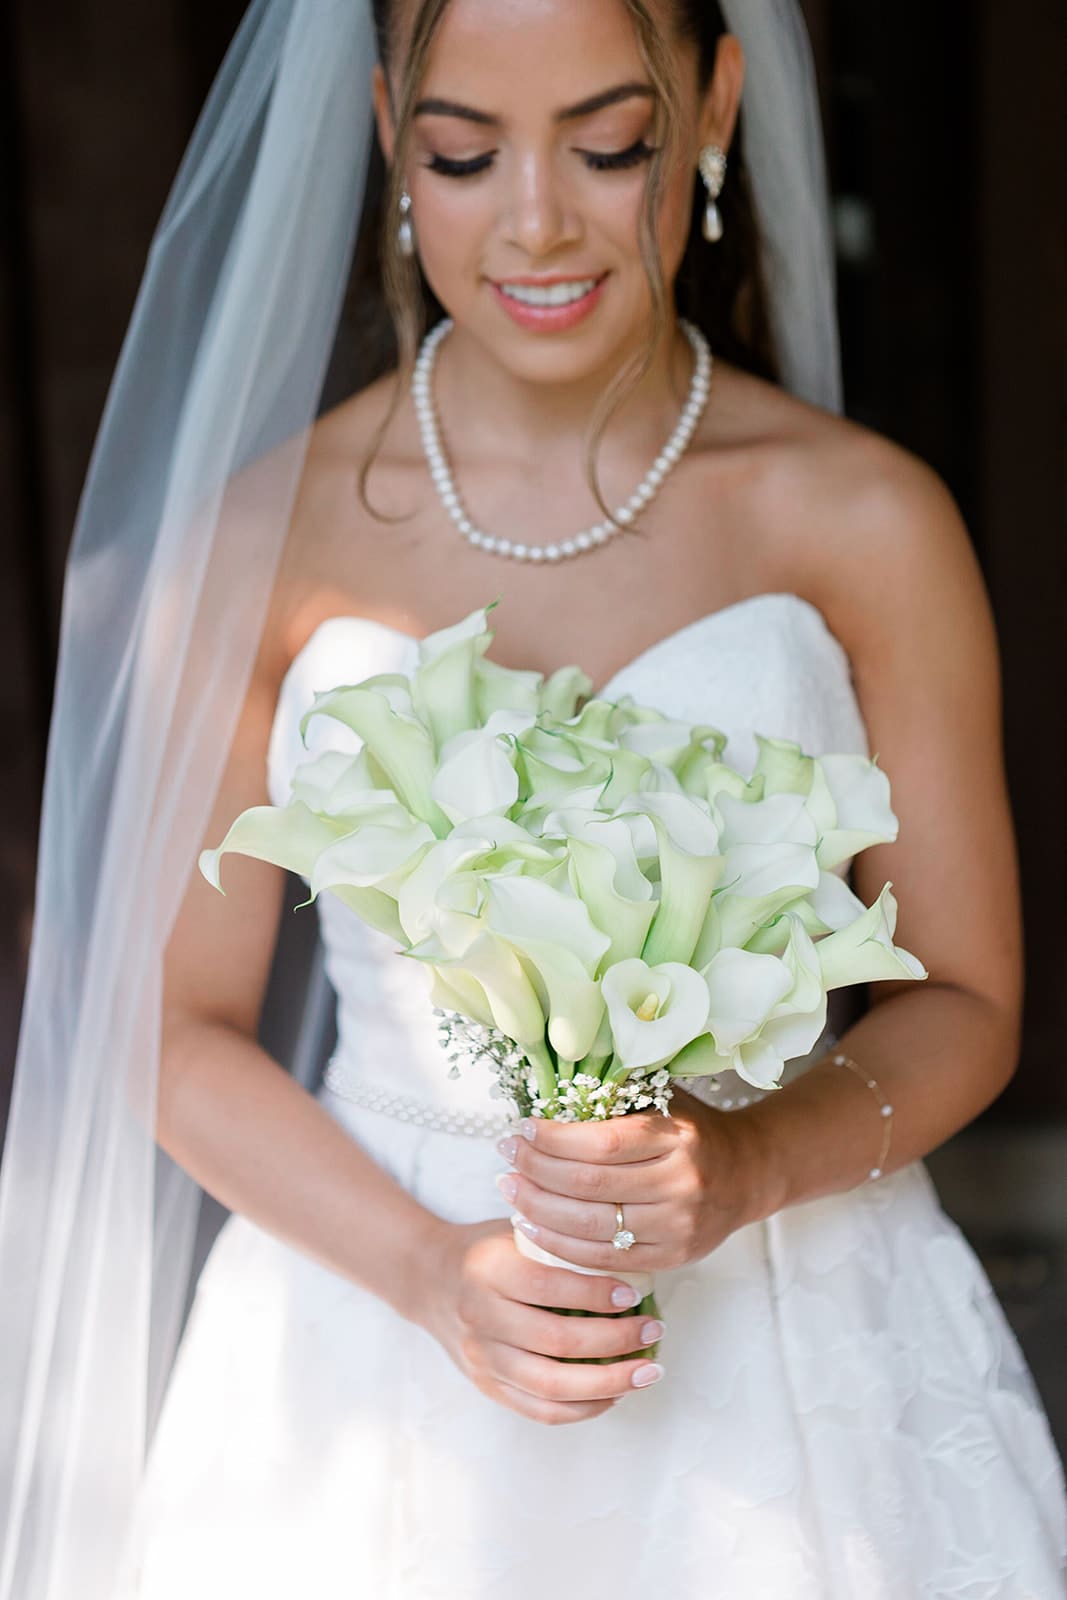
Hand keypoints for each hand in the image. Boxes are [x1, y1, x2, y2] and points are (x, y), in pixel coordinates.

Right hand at [414, 1217, 665, 1425]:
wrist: (429, 1279)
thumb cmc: (487, 1249)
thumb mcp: (513, 1228)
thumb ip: (558, 1239)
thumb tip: (629, 1247)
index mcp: (487, 1269)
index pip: (548, 1286)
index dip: (597, 1293)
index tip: (635, 1294)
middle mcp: (479, 1315)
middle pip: (556, 1341)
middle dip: (615, 1341)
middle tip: (654, 1330)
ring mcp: (481, 1357)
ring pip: (551, 1386)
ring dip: (608, 1383)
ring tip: (647, 1371)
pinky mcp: (486, 1386)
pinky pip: (540, 1410)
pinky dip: (583, 1408)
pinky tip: (615, 1394)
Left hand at [493, 1089, 769, 1273]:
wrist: (749, 1174)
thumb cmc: (692, 1129)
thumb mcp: (664, 1100)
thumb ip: (617, 1096)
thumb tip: (547, 1091)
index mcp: (677, 1138)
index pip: (603, 1142)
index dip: (555, 1139)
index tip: (522, 1128)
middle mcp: (681, 1184)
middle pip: (590, 1186)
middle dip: (536, 1171)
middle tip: (505, 1156)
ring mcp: (678, 1226)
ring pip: (591, 1227)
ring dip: (538, 1210)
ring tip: (509, 1190)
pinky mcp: (672, 1258)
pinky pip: (603, 1259)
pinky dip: (560, 1245)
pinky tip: (531, 1227)